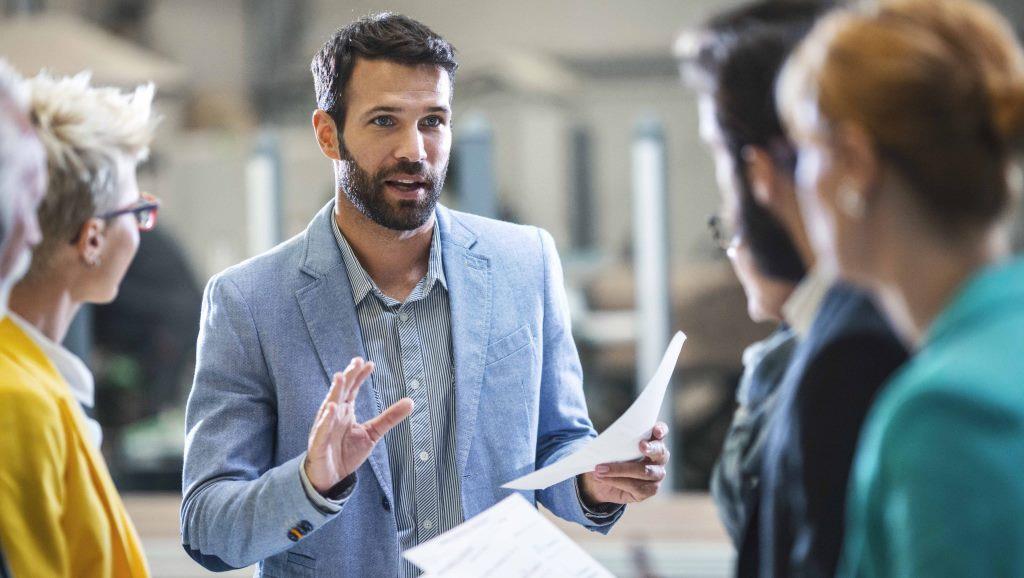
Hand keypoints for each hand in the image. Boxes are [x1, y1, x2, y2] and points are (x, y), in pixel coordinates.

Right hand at [304, 357, 412, 493]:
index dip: (359, 376)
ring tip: (341, 377)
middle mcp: (333, 415)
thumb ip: (389, 418)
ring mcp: (324, 428)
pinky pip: (322, 430)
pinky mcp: (318, 443)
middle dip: (348, 377)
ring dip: (335, 391)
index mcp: (345, 411)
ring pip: (329, 406)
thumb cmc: (347, 453)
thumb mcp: (372, 433)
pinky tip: (331, 408)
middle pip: (341, 392)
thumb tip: (411, 401)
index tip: (369, 364)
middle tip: (356, 362)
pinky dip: (326, 419)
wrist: (331, 478)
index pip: (352, 389)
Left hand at [578, 422, 669, 504]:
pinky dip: (617, 481)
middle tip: (642, 445)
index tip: (656, 431)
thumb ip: (613, 443)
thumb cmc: (609, 458)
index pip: (661, 431)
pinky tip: (603, 478)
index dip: (661, 430)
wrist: (601, 481)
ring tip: (601, 469)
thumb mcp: (608, 448)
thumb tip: (605, 442)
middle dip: (652, 448)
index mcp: (651, 441)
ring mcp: (657, 475)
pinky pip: (636, 486)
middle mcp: (658, 458)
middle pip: (660, 451)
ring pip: (645, 471)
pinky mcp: (650, 490)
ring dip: (620, 469)